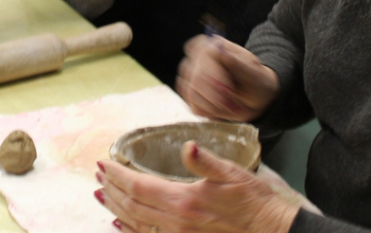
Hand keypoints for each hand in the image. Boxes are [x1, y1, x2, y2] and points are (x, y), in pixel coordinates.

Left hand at [97, 142, 298, 232]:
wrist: (271, 231)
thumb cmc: (253, 201)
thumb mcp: (231, 173)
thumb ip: (204, 161)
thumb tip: (187, 146)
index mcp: (183, 200)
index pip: (138, 185)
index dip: (117, 175)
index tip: (103, 164)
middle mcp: (176, 223)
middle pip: (132, 205)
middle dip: (111, 189)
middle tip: (98, 175)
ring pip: (136, 223)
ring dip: (116, 208)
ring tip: (102, 195)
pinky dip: (130, 230)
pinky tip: (121, 224)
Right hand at [176, 35, 279, 121]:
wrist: (256, 99)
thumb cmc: (256, 82)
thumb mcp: (254, 73)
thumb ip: (238, 63)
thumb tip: (220, 50)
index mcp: (214, 46)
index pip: (202, 54)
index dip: (212, 73)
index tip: (229, 89)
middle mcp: (198, 59)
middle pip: (194, 77)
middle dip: (214, 95)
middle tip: (233, 104)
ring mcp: (191, 76)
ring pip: (191, 93)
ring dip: (212, 105)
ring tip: (230, 106)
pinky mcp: (191, 94)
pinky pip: (193, 106)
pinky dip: (209, 112)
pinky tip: (221, 109)